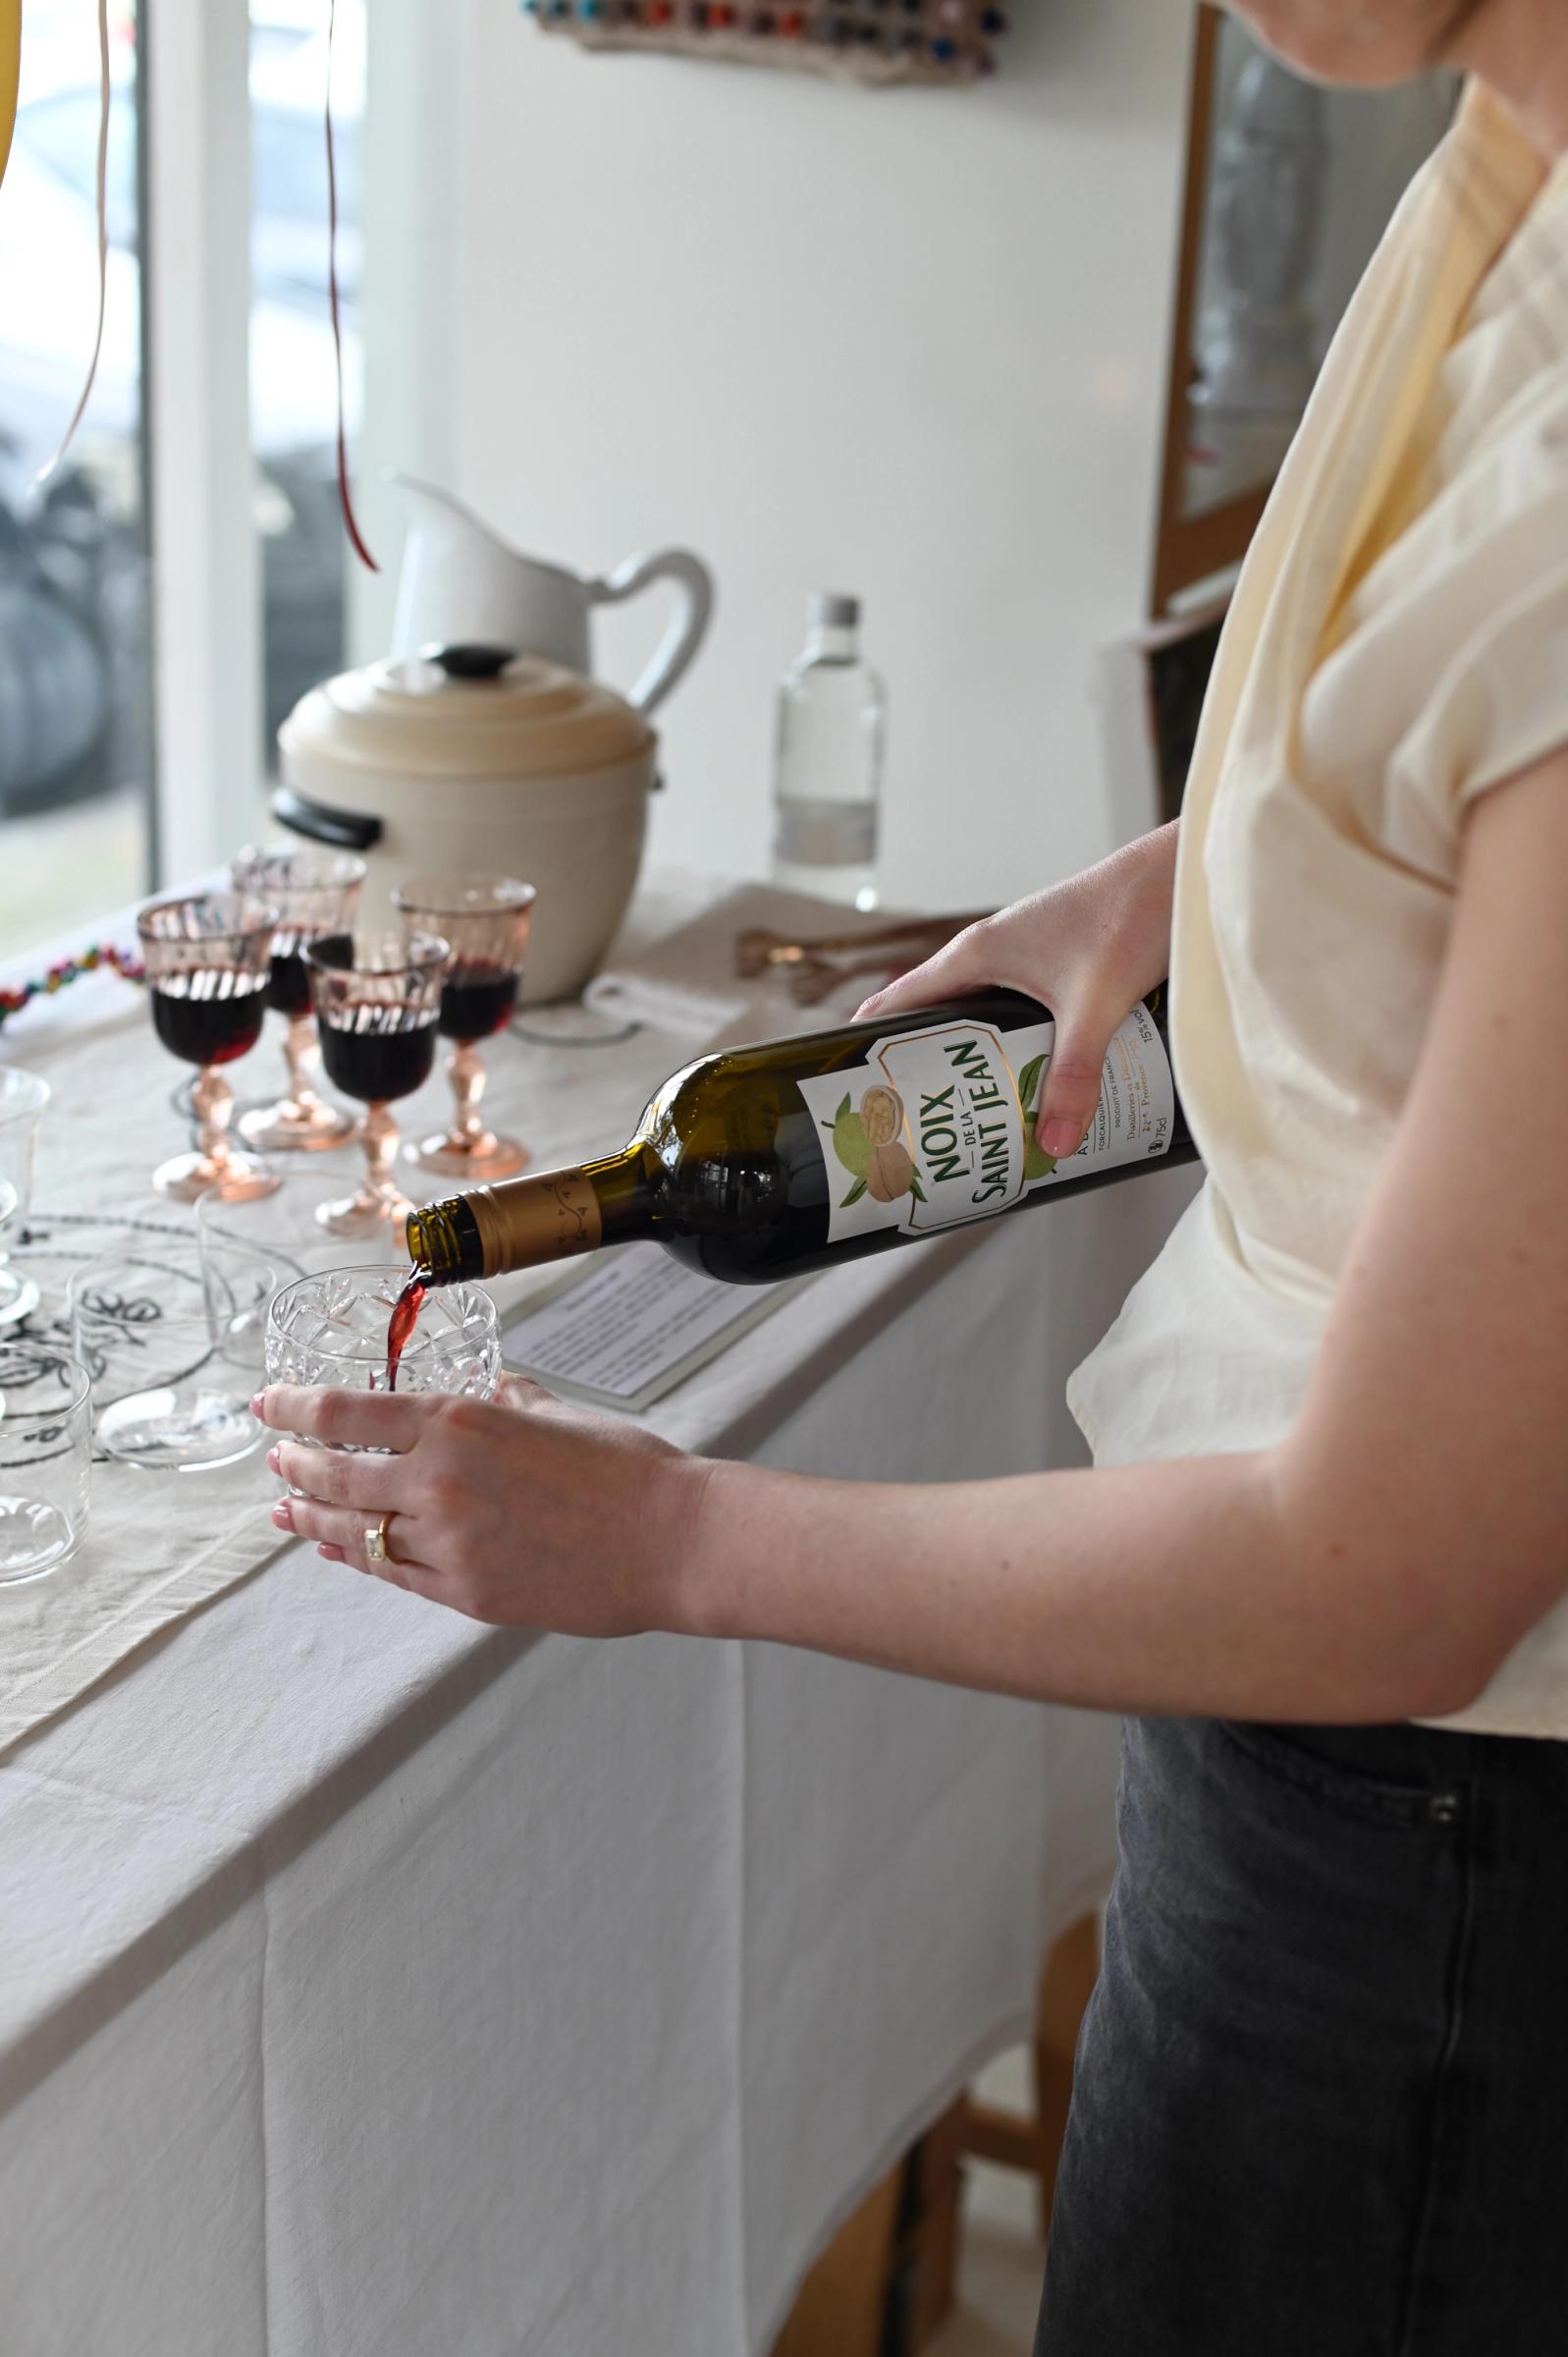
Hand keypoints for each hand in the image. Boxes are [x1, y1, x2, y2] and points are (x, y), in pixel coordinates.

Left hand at [255, 1378, 706, 1633]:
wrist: (672, 1541)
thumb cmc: (628, 1471)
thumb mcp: (559, 1414)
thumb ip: (513, 1402)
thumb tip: (497, 1392)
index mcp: (458, 1422)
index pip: (344, 1411)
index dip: (293, 1407)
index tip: (269, 1402)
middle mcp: (438, 1480)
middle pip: (333, 1472)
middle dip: (294, 1463)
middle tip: (276, 1457)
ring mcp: (447, 1543)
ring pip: (354, 1529)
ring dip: (312, 1515)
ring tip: (287, 1507)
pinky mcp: (466, 1594)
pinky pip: (391, 1573)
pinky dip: (356, 1557)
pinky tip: (337, 1548)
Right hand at [856, 823, 1178, 1158]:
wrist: (1180, 875)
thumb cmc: (1130, 916)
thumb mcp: (1096, 1005)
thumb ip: (1074, 1074)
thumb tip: (1053, 1143)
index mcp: (976, 953)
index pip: (899, 1001)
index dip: (869, 1043)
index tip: (854, 1090)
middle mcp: (991, 951)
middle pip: (936, 1016)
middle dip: (924, 1067)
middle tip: (918, 1125)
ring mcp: (1024, 955)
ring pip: (980, 1015)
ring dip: (973, 1060)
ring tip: (972, 1117)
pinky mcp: (1056, 962)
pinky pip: (1014, 1011)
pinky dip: (1011, 1045)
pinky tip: (1033, 1082)